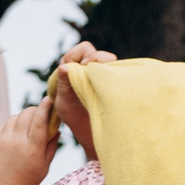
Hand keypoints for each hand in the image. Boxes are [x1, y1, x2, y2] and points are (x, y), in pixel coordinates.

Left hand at [0, 103, 60, 184]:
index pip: (40, 119)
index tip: (49, 99)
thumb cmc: (27, 181)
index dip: (46, 107)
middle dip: (35, 110)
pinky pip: (5, 124)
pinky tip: (17, 132)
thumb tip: (57, 129)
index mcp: (33, 147)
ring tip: (28, 126)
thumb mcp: (44, 166)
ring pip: (15, 116)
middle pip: (27, 113)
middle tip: (40, 115)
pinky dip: (13, 124)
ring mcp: (4, 139)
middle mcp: (18, 141)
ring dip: (24, 117)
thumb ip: (51, 146)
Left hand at [49, 41, 118, 159]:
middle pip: (98, 53)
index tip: (85, 65)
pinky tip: (115, 86)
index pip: (81, 50)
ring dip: (108, 69)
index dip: (84, 54)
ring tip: (104, 83)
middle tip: (96, 74)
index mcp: (74, 68)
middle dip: (98, 60)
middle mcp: (90, 69)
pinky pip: (121, 72)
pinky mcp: (116, 82)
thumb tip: (63, 67)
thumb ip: (63, 84)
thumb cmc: (74, 118)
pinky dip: (118, 76)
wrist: (93, 135)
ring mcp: (103, 75)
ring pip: (111, 61)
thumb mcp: (64, 103)